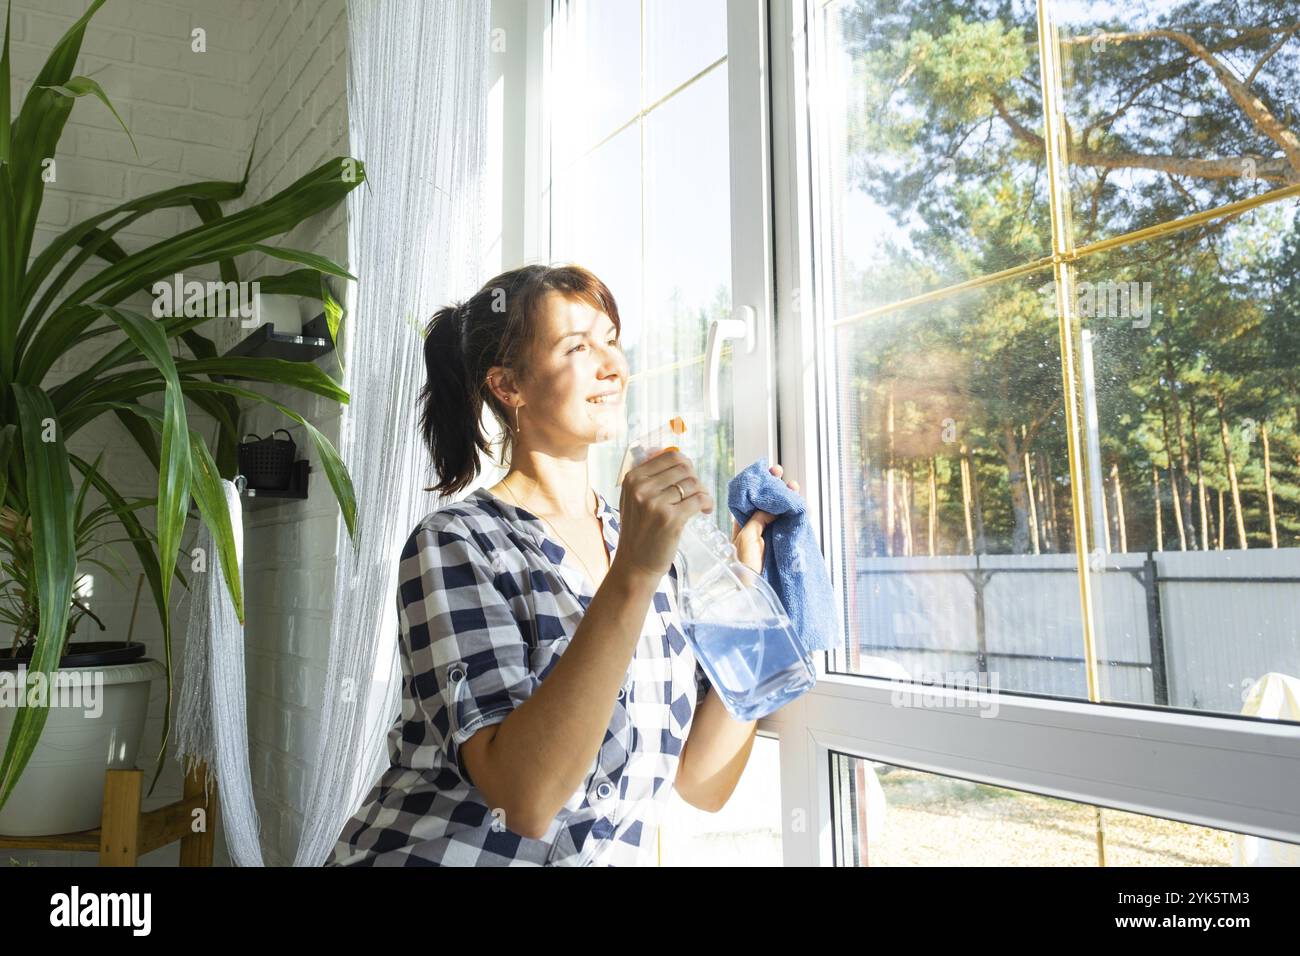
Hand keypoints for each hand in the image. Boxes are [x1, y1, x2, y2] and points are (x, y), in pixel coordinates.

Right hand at [614, 447, 714, 581]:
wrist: (635, 564)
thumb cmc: (638, 531)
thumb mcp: (633, 499)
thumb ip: (648, 477)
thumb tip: (667, 452)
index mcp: (632, 478)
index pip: (668, 456)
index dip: (685, 465)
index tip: (689, 477)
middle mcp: (641, 488)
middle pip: (683, 468)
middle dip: (695, 479)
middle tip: (697, 492)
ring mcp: (655, 503)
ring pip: (693, 483)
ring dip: (703, 492)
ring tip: (702, 503)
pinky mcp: (670, 519)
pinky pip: (698, 500)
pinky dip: (707, 503)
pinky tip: (705, 511)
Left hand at [732, 463, 800, 574]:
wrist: (751, 589)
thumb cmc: (742, 563)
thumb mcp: (747, 536)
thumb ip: (759, 517)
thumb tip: (772, 505)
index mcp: (744, 522)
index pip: (754, 497)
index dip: (761, 484)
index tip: (768, 471)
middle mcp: (759, 526)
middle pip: (769, 502)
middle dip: (776, 487)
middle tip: (781, 475)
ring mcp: (772, 535)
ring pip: (783, 511)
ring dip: (788, 498)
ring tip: (794, 487)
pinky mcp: (784, 544)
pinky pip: (792, 525)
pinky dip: (798, 514)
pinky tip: (801, 505)